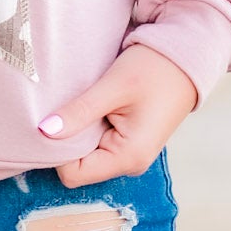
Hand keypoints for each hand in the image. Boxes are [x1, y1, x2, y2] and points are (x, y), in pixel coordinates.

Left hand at [37, 44, 198, 187]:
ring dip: (78, 130)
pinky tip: (90, 104)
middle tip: (63, 107)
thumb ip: (79, 113)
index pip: (74, 173)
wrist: (186, 57)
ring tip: (79, 101)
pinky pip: (98, 142)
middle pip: (79, 166)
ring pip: (87, 153)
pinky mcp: (129, 140)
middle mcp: (130, 163)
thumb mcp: (112, 87)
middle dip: (66, 139)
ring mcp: (130, 153)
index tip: (52, 120)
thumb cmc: (154, 69)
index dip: (58, 151)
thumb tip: (44, 131)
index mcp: (129, 157)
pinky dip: (88, 125)